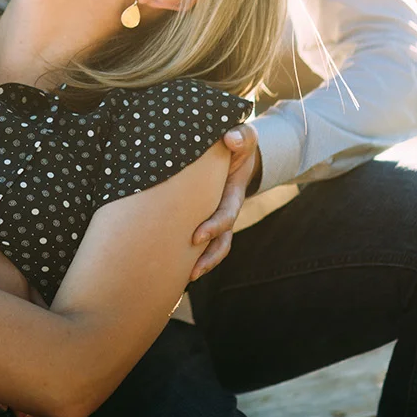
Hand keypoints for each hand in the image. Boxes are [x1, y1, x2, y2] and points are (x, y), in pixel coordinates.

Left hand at [188, 123, 260, 281]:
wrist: (235, 148)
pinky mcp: (203, 215)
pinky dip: (190, 254)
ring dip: (202, 263)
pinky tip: (173, 265)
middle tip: (191, 271)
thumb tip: (231, 138)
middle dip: (207, 257)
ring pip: (213, 247)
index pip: (226, 215)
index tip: (196, 237)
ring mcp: (215, 214)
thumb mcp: (243, 137)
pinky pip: (201, 238)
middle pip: (221, 241)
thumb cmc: (237, 142)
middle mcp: (225, 209)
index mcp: (232, 194)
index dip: (213, 227)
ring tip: (185, 279)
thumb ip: (242, 137)